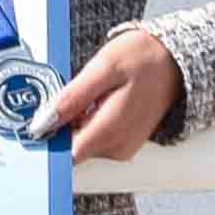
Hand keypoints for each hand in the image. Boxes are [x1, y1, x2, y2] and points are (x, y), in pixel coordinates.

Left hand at [40, 25, 179, 160]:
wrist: (178, 61)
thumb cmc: (144, 58)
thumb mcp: (103, 67)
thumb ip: (72, 98)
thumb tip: (42, 123)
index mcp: (109, 133)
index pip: (63, 155)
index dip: (47, 138)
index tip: (37, 120)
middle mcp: (116, 148)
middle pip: (69, 147)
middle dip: (60, 123)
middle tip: (69, 93)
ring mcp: (121, 147)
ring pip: (80, 141)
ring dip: (74, 120)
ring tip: (89, 93)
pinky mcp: (123, 142)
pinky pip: (93, 137)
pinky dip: (87, 120)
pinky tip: (96, 100)